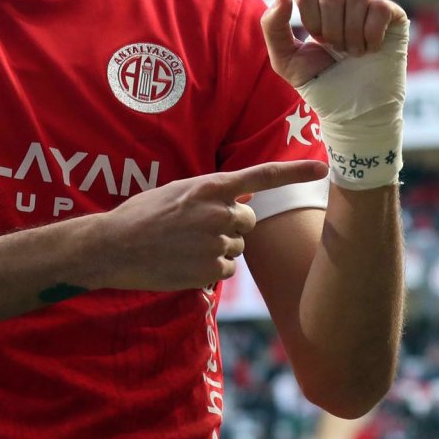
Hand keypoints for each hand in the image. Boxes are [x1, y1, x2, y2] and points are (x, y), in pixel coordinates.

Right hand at [87, 159, 327, 291]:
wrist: (113, 247)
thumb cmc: (142, 215)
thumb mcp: (178, 191)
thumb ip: (212, 194)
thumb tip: (241, 201)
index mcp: (211, 186)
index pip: (263, 176)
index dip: (295, 171)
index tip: (325, 168)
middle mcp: (219, 212)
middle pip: (248, 221)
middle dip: (231, 226)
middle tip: (197, 230)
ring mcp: (217, 243)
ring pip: (236, 248)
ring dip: (218, 249)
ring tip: (183, 247)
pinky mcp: (211, 271)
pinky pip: (226, 271)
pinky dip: (211, 270)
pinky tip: (184, 264)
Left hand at [260, 0, 406, 87]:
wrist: (353, 112)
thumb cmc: (320, 85)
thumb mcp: (285, 60)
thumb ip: (273, 26)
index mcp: (319, 9)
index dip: (310, 18)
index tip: (318, 42)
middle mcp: (344, 4)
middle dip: (331, 27)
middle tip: (337, 50)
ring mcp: (369, 9)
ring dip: (352, 31)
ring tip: (354, 53)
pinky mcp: (394, 18)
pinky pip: (381, 6)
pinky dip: (373, 32)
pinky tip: (372, 50)